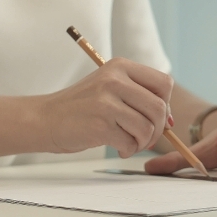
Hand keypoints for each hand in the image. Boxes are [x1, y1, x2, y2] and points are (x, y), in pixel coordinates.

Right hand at [40, 57, 173, 157]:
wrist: (45, 119)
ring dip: (143, 142)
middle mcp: (114, 80)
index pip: (164, 83)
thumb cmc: (82, 107)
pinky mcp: (100, 125)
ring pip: (148, 128)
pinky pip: (131, 142)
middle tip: (145, 137)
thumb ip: (139, 95)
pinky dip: (129, 150)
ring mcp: (106, 102)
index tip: (158, 118)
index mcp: (120, 67)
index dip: (167, 104)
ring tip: (130, 143)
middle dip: (158, 129)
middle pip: (159, 108)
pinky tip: (119, 147)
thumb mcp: (109, 87)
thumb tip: (171, 120)